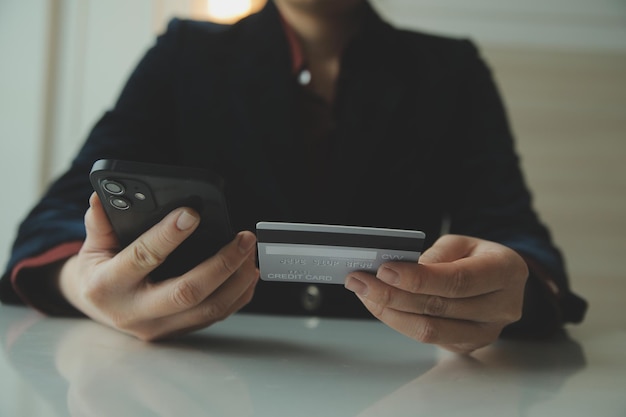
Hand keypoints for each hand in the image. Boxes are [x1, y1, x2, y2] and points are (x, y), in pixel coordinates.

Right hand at [58, 193, 258, 340]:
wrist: (98, 309)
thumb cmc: (98, 271)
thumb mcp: (91, 246)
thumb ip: (99, 222)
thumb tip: (101, 197)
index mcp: (108, 286)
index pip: (143, 258)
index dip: (168, 235)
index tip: (192, 214)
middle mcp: (135, 311)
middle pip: (187, 292)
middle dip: (221, 264)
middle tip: (243, 239)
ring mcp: (159, 327)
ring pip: (209, 308)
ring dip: (237, 280)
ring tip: (250, 252)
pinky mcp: (178, 332)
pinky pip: (216, 316)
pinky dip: (238, 295)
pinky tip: (248, 273)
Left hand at [344, 234, 527, 353]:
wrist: (500, 282)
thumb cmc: (478, 257)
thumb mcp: (463, 242)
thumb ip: (437, 255)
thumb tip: (403, 270)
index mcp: (506, 272)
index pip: (458, 280)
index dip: (419, 278)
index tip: (385, 270)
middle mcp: (502, 307)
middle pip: (439, 308)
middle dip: (392, 294)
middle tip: (359, 280)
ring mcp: (486, 332)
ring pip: (429, 330)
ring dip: (388, 312)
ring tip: (362, 291)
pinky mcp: (467, 345)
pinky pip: (427, 337)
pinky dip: (397, 320)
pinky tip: (377, 303)